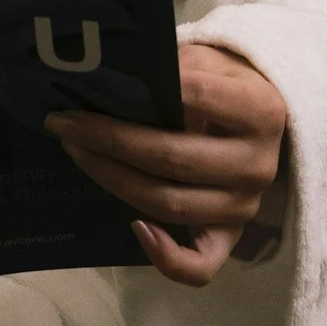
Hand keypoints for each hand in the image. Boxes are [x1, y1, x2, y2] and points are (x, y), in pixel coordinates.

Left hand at [46, 42, 288, 288]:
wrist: (259, 119)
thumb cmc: (224, 85)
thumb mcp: (209, 60)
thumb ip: (175, 68)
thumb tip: (111, 81)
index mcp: (261, 110)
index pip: (193, 97)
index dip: (138, 95)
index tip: (87, 91)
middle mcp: (258, 163)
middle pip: (172, 159)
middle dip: (109, 141)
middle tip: (65, 125)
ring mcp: (246, 205)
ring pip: (170, 205)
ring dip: (114, 180)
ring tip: (78, 153)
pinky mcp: (233, 236)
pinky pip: (200, 265)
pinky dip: (166, 257)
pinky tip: (134, 229)